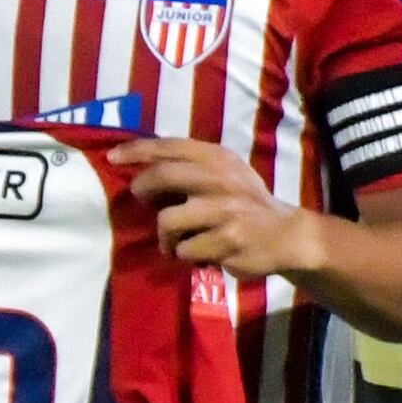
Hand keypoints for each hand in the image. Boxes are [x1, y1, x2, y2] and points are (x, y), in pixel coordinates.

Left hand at [117, 135, 335, 285]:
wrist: (287, 235)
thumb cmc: (247, 203)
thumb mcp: (226, 174)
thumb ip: (191, 167)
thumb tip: (142, 168)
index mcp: (219, 158)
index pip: (171, 146)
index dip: (138, 150)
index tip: (113, 158)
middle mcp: (222, 179)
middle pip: (163, 175)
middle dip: (143, 189)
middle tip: (142, 201)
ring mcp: (225, 210)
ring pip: (168, 220)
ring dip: (166, 237)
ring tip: (176, 243)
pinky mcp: (227, 240)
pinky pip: (185, 250)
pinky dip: (186, 255)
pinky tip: (203, 253)